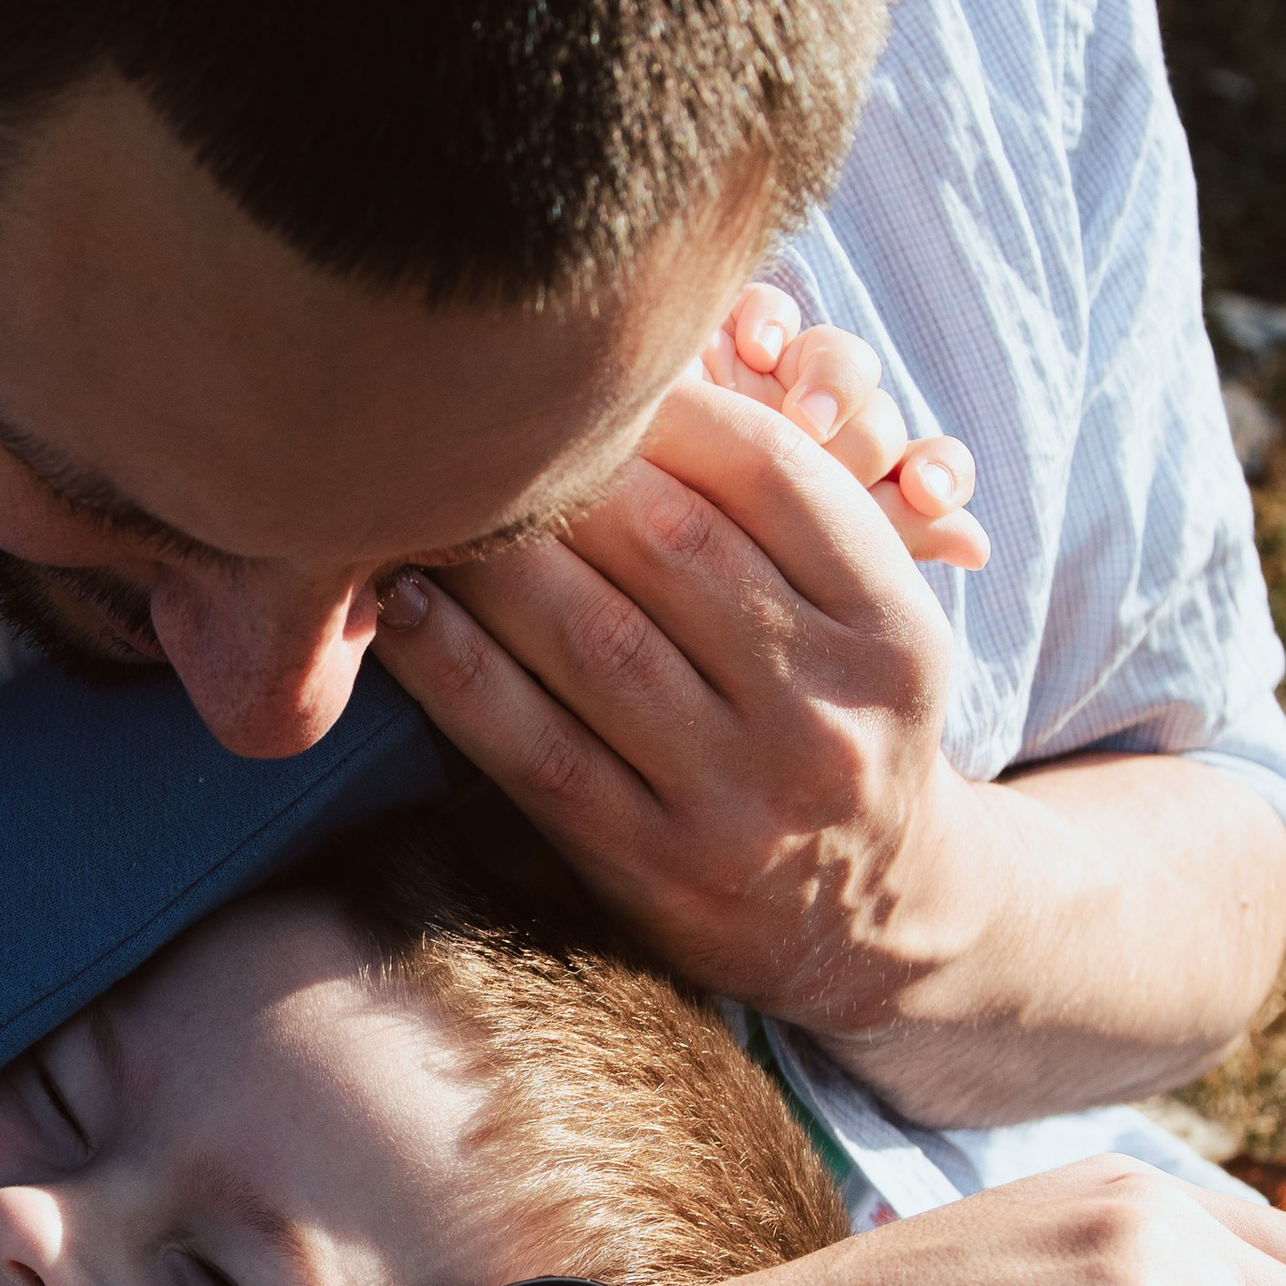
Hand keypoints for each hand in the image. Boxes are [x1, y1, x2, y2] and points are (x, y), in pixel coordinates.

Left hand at [373, 367, 984, 1025]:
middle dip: (563, 468)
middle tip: (470, 409)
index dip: (664, 402)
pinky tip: (395, 606)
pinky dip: (452, 668)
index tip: (580, 363)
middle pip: (673, 546)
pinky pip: (532, 747)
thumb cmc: (840, 726)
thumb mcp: (866, 623)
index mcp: (891, 631)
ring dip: (490, 555)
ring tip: (420, 492)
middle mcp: (826, 716)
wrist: (874, 922)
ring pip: (593, 640)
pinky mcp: (653, 869)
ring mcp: (739, 802)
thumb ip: (788, 513)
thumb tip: (642, 371)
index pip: (772, 473)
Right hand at [702, 284, 987, 573]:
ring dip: (837, 387)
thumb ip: (888, 541)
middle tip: (833, 473)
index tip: (931, 495)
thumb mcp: (783, 564)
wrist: (564, 540)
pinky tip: (757, 352)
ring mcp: (762, 388)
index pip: (918, 475)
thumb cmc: (693, 551)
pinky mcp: (708, 340)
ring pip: (840, 360)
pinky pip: (761, 307)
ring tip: (805, 418)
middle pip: (878, 417)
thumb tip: (980, 547)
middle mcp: (813, 438)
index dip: (937, 474)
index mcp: (842, 498)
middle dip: (867, 445)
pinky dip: (771, 319)